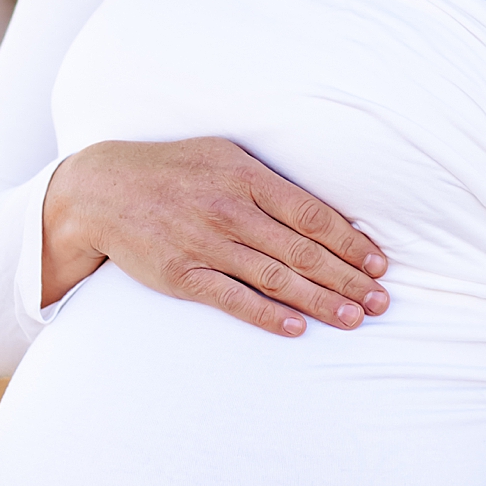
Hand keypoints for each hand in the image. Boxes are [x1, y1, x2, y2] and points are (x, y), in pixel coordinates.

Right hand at [38, 133, 389, 328]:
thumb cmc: (175, 171)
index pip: (313, 215)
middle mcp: (230, 210)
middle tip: (381, 302)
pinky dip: (268, 315)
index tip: (379, 265)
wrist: (103, 190)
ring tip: (354, 319)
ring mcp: (205, 244)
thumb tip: (323, 213)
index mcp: (247, 177)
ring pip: (276, 279)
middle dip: (348, 279)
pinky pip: (233, 299)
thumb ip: (270, 183)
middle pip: (303, 252)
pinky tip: (298, 327)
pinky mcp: (183, 275)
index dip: (351, 242)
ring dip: (321, 302)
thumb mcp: (225, 157)